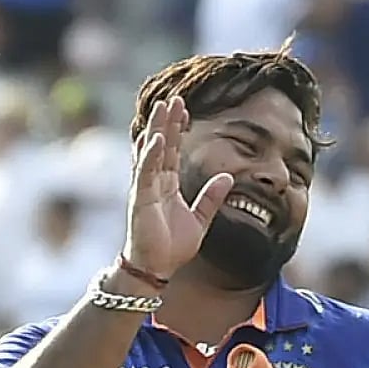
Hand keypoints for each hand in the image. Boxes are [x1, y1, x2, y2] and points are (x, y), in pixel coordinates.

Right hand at [122, 96, 232, 280]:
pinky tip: (157, 138)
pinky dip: (150, 155)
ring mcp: (144, 189)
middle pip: (161, 145)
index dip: (178, 130)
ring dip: (157, 129)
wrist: (157, 269)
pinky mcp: (139, 199)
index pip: (173, 151)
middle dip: (167, 122)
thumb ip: (212, 197)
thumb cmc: (172, 246)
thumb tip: (228, 177)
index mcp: (166, 185)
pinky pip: (145, 173)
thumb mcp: (200, 218)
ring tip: (162, 107)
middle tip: (174, 98)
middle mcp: (153, 182)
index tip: (185, 109)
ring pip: (151, 152)